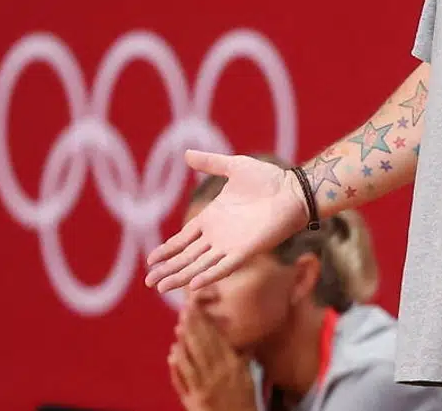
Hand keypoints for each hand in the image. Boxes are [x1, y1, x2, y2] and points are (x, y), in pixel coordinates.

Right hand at [145, 150, 307, 292]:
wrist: (292, 189)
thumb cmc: (267, 179)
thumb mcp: (233, 167)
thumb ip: (210, 163)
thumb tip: (186, 154)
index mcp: (212, 218)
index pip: (183, 239)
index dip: (167, 250)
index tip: (151, 260)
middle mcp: (217, 236)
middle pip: (186, 257)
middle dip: (167, 269)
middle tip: (148, 282)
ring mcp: (230, 245)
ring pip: (199, 266)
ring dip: (180, 276)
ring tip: (161, 287)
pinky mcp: (245, 251)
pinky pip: (223, 267)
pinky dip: (208, 275)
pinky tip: (193, 285)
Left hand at [167, 305, 255, 410]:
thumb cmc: (244, 401)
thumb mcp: (248, 378)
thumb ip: (244, 358)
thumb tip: (244, 340)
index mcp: (234, 365)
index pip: (218, 338)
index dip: (206, 322)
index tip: (198, 308)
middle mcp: (220, 372)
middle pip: (204, 343)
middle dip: (194, 325)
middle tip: (185, 309)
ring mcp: (207, 385)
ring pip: (194, 357)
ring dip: (185, 340)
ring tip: (179, 325)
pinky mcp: (196, 399)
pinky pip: (185, 377)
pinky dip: (179, 363)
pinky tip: (173, 352)